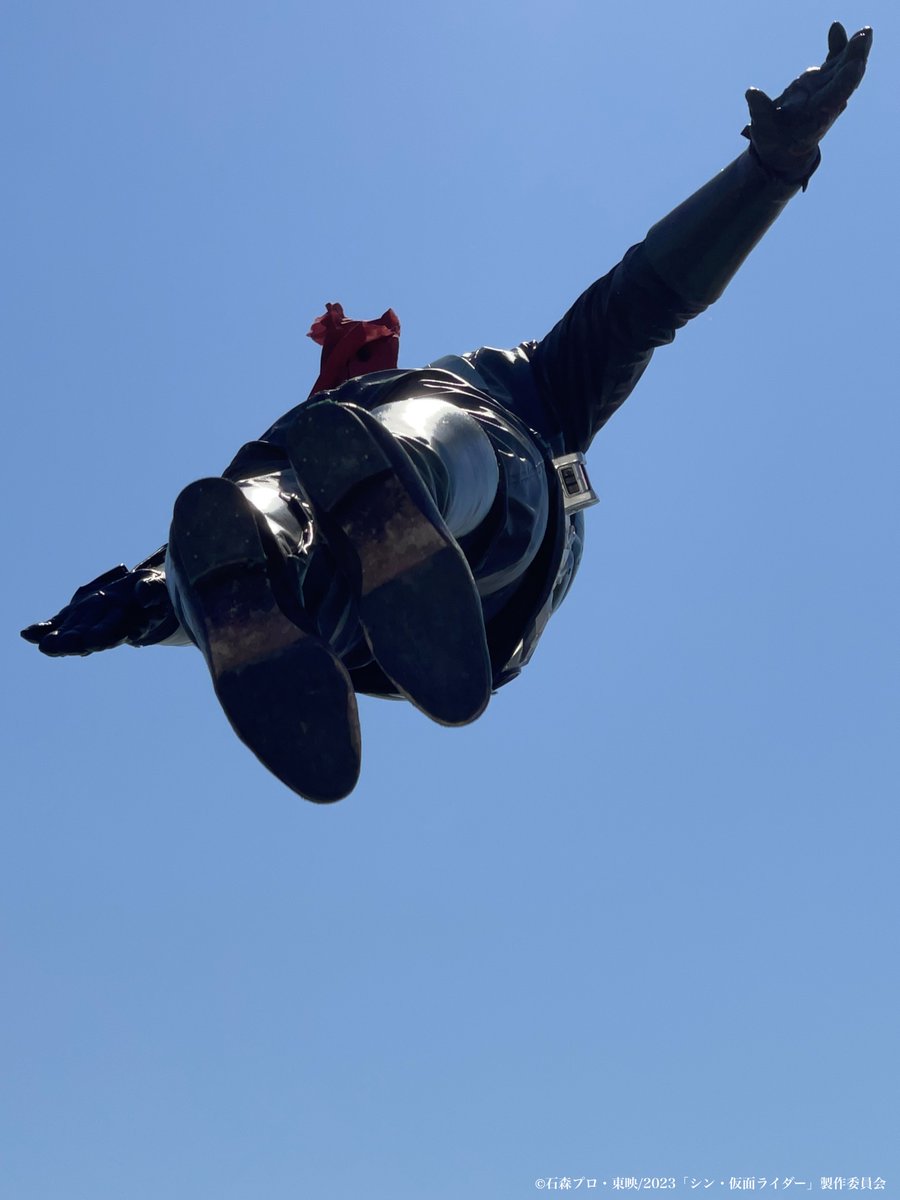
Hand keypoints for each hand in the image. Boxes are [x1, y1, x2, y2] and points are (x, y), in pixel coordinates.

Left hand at [21, 566, 171, 656]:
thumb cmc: (154, 592)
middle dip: (73, 643)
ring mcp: (89, 622)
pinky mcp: (76, 616)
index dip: (104, 635)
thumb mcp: (158, 588)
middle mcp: (106, 626)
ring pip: (71, 633)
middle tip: (55, 647)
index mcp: (128, 622)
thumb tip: (144, 598)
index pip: (115, 630)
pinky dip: (43, 629)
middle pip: (88, 637)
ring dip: (58, 641)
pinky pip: (58, 624)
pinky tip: (27, 634)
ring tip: (44, 645)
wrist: (142, 595)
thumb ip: (153, 591)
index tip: (93, 642)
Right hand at [743, 22, 871, 184]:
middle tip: (863, 36)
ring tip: (864, 31)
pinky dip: (838, 46)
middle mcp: (826, 103)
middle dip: (855, 58)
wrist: (785, 149)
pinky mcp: (822, 82)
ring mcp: (827, 90)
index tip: (854, 65)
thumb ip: (759, 112)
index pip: (833, 98)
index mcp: (816, 117)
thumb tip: (751, 93)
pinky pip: (834, 61)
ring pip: (845, 67)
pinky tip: (835, 28)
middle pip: (846, 79)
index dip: (844, 82)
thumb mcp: (764, 132)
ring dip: (855, 49)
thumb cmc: (774, 143)